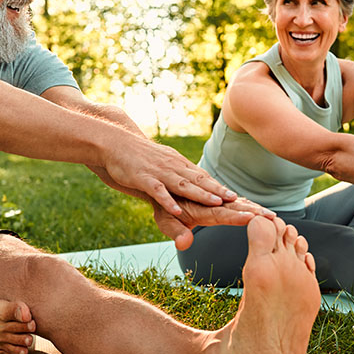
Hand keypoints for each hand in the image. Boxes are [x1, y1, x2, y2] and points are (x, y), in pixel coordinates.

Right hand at [100, 134, 237, 215]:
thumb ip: (179, 174)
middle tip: (236, 199)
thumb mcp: (164, 162)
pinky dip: (167, 200)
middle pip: (199, 180)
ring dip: (201, 194)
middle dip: (218, 191)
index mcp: (179, 165)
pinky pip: (157, 190)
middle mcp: (173, 167)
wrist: (117, 142)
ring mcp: (158, 172)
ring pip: (183, 184)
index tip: (236, 196)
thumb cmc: (141, 156)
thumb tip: (195, 183)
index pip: (203, 177)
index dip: (220, 187)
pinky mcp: (143, 178)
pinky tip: (176, 211)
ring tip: (217, 203)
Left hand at [151, 196, 274, 250]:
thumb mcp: (165, 221)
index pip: (221, 213)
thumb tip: (184, 244)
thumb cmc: (164, 208)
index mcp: (200, 208)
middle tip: (272, 218)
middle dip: (254, 212)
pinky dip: (248, 205)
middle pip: (235, 207)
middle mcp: (210, 201)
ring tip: (271, 215)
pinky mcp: (217, 195)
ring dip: (254, 208)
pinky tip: (260, 210)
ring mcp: (215, 197)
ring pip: (238, 203)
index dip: (238, 216)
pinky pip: (235, 200)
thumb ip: (176, 232)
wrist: (162, 185)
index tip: (254, 217)